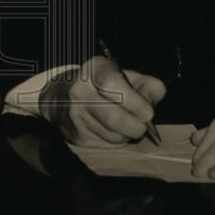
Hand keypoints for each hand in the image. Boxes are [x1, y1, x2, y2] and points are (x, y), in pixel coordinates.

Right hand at [38, 57, 165, 147]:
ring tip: (126, 126)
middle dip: (135, 126)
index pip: (113, 85)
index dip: (135, 102)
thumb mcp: (125, 76)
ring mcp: (75, 115)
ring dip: (127, 135)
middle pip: (114, 117)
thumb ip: (146, 85)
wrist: (62, 98)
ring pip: (112, 135)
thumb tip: (152, 103)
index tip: (148, 113)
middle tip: (142, 126)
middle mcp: (80, 91)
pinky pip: (106, 145)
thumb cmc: (103, 85)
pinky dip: (116, 142)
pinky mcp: (76, 136)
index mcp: (94, 69)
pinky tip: (113, 131)